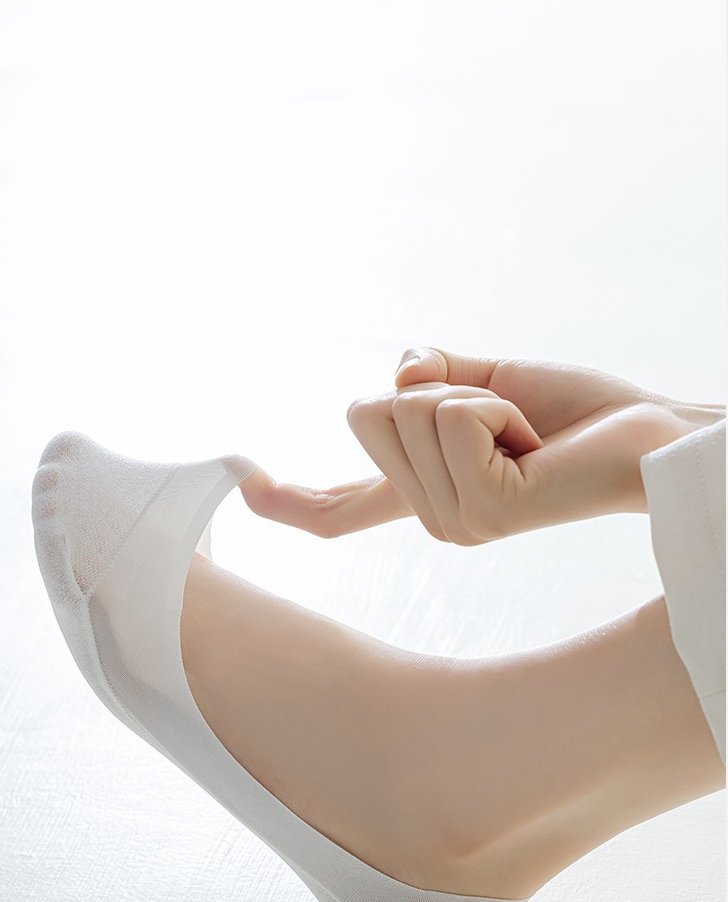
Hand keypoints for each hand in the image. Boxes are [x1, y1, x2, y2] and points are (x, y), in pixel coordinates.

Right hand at [238, 349, 723, 543]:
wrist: (655, 437)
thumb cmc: (580, 414)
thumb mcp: (484, 382)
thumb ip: (426, 381)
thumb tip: (397, 378)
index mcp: (432, 495)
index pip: (347, 506)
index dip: (294, 500)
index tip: (246, 489)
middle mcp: (434, 519)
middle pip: (365, 412)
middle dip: (432, 385)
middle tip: (502, 414)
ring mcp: (454, 523)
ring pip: (403, 408)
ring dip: (470, 392)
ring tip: (525, 429)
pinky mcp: (481, 511)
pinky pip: (448, 414)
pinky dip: (492, 402)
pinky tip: (533, 440)